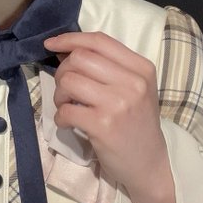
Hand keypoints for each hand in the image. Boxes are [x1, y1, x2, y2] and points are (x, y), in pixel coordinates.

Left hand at [44, 31, 182, 202]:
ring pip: (69, 80)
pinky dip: (60, 117)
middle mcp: (132, 82)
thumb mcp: (133, 88)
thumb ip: (106, 67)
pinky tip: (68, 123)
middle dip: (63, 71)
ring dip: (59, 94)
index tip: (51, 44)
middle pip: (80, 58)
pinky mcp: (103, 125)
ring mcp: (118, 103)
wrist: (150, 164)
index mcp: (141, 68)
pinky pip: (66, 110)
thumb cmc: (137, 123)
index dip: (70, 39)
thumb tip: (65, 49)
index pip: (99, 40)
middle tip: (65, 89)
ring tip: (67, 106)